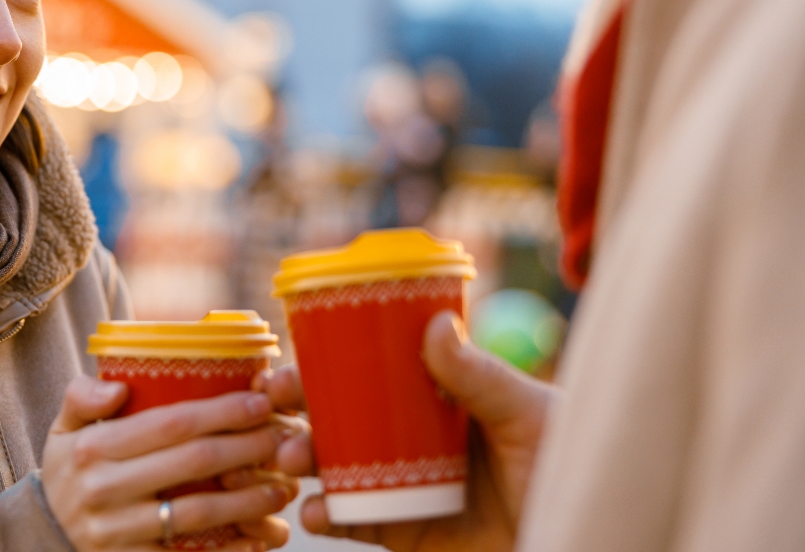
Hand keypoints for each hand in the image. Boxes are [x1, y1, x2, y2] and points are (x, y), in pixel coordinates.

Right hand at [41, 376, 295, 550]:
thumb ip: (82, 396)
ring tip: (281, 486)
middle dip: (246, 447)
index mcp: (92, 447)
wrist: (45, 536)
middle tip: (283, 436)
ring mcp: (117, 531)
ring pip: (198, 512)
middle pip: (192, 462)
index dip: (222, 411)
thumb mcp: (63, 429)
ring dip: (247, 498)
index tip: (261, 401)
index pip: (170, 423)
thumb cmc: (69, 471)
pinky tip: (260, 535)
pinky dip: (230, 547)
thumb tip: (120, 386)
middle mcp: (103, 488)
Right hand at [259, 310, 559, 551]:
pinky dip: (326, 517)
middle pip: (340, 416)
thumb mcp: (529, 417)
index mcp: (438, 397)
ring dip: (303, 460)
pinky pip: (354, 522)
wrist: (583, 538)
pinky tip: (314, 512)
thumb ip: (482, 378)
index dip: (323, 363)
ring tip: (292, 461)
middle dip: (298, 412)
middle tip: (270, 408)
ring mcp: (405, 484)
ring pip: (337, 467)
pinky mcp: (406, 531)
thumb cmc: (572, 468)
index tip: (286, 357)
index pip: (370, 370)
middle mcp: (413, 437)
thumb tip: (436, 324)